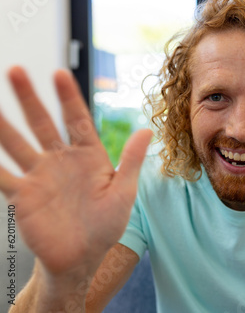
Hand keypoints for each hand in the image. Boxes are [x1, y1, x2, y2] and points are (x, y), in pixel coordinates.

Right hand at [0, 66, 151, 279]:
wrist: (83, 258)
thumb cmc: (106, 225)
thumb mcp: (123, 192)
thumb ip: (131, 161)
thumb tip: (146, 130)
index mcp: (88, 156)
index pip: (77, 120)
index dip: (69, 97)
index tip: (59, 74)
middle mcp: (61, 161)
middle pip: (43, 123)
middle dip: (30, 98)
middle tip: (17, 71)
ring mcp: (40, 176)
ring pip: (18, 144)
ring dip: (4, 125)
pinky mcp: (23, 195)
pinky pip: (2, 176)